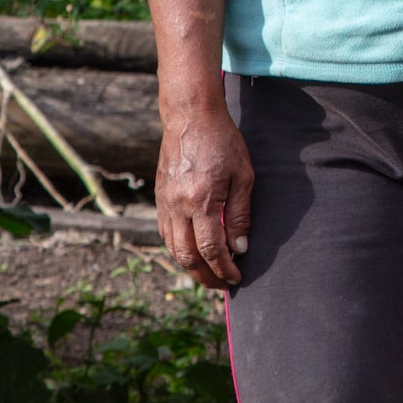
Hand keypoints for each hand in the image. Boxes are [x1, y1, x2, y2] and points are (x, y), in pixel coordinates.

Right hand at [156, 100, 254, 288]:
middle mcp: (178, 207)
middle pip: (187, 256)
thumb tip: (240, 248)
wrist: (191, 117)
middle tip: (221, 285)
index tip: (236, 278)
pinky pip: (165, 233)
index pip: (212, 249)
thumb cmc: (223, 142)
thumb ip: (241, 214)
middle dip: (205, 276)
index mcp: (202, 201)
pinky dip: (178, 249)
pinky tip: (191, 252)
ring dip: (190, 266)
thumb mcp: (243, 176)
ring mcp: (165, 203)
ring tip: (208, 273)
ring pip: (172, 248)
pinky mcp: (160, 198)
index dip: (224, 269)